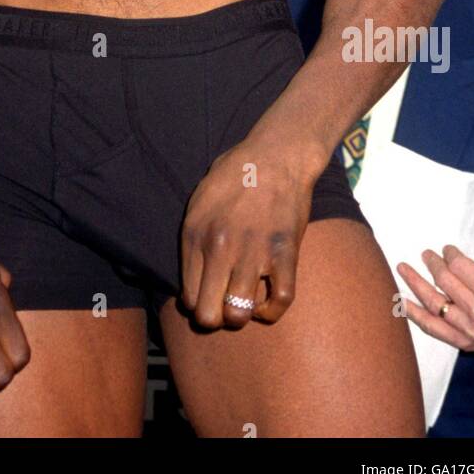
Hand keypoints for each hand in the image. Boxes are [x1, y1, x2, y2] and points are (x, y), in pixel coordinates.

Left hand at [179, 136, 315, 328]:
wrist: (276, 155)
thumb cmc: (235, 173)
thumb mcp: (199, 200)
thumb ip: (193, 239)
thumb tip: (192, 278)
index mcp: (196, 235)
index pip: (188, 298)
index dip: (197, 305)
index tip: (207, 296)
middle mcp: (221, 248)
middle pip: (208, 316)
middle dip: (214, 318)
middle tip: (223, 305)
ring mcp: (253, 253)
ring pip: (239, 315)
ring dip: (241, 315)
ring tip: (244, 301)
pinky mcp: (285, 253)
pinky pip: (280, 301)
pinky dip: (271, 310)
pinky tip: (265, 300)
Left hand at [397, 246, 473, 353]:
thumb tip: (462, 258)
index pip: (458, 265)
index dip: (448, 253)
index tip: (447, 250)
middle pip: (444, 280)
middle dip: (432, 263)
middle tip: (425, 254)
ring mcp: (468, 328)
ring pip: (433, 302)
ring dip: (414, 282)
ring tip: (403, 268)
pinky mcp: (463, 342)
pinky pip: (432, 328)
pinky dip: (414, 314)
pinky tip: (401, 301)